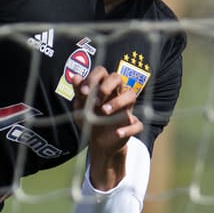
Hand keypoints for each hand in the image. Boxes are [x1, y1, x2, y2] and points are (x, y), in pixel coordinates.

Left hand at [73, 66, 142, 189]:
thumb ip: (79, 92)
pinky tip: (117, 133)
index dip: (93, 78)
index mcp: (102, 86)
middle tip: (96, 101)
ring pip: (131, 95)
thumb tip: (76, 77)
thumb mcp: (80, 106)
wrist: (98, 141)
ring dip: (118, 102)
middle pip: (118, 77)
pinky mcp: (132, 124)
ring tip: (104, 112)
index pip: (101, 72)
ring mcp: (126, 108)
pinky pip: (137, 124)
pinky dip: (128, 129)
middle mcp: (116, 93)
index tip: (84, 92)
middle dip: (106, 86)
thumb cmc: (90, 118)